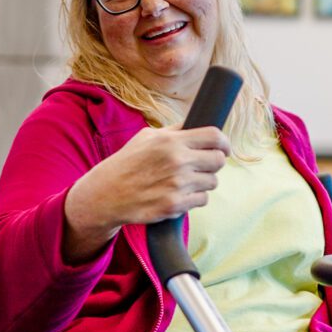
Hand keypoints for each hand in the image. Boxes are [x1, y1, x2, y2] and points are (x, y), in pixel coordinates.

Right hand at [63, 125, 229, 260]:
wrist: (107, 193)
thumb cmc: (127, 163)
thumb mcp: (146, 137)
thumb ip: (174, 131)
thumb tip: (198, 125)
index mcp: (171, 141)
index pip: (214, 136)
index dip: (223, 142)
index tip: (223, 148)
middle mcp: (177, 161)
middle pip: (218, 160)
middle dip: (214, 163)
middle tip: (204, 166)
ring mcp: (177, 185)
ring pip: (212, 182)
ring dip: (203, 182)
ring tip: (185, 181)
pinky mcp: (175, 205)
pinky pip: (202, 200)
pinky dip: (194, 198)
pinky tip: (179, 194)